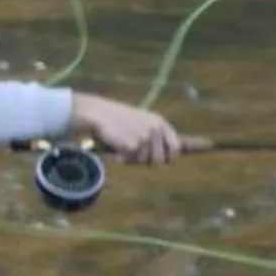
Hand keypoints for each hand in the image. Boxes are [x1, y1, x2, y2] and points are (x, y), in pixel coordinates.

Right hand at [67, 93, 182, 163]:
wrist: (99, 113)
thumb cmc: (118, 120)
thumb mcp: (142, 122)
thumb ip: (156, 138)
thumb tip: (169, 159)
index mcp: (160, 122)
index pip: (176, 148)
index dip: (170, 157)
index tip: (164, 161)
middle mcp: (155, 129)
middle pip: (161, 160)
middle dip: (148, 161)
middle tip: (135, 152)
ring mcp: (144, 137)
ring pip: (144, 162)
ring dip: (132, 158)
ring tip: (123, 144)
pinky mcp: (132, 145)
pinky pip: (130, 160)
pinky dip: (122, 157)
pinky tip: (116, 146)